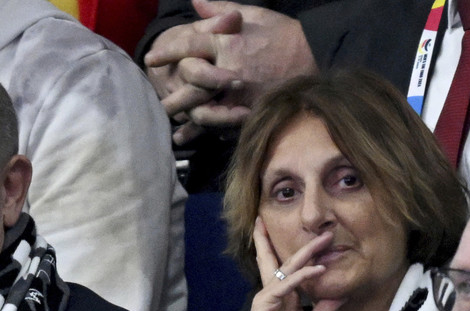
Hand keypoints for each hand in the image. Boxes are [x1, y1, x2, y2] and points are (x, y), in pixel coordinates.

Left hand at [145, 0, 318, 142]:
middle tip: (155, 99)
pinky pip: (226, 125)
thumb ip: (221, 8)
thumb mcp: (254, 15)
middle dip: (172, 91)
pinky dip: (209, 133)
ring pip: (205, 108)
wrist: (317, 57)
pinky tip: (196, 138)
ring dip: (187, 117)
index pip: (189, 45)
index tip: (151, 59)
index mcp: (228, 43)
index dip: (168, 52)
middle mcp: (230, 69)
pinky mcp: (252, 111)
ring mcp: (241, 93)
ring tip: (172, 126)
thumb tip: (195, 1)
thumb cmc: (285, 34)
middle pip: (191, 82)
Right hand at [223, 219, 343, 310]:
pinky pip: (283, 285)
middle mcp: (276, 292)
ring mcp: (268, 296)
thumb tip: (341, 294)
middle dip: (304, 245)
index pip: (295, 271)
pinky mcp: (263, 304)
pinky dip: (300, 277)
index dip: (309, 256)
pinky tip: (316, 269)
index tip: (326, 243)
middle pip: (286, 261)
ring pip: (285, 268)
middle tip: (323, 231)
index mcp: (286, 298)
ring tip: (322, 240)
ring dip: (304, 253)